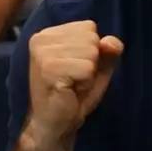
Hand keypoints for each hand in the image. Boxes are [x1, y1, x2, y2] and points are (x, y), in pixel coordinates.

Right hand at [26, 21, 122, 141]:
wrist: (55, 124)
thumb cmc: (74, 95)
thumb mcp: (97, 67)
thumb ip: (108, 50)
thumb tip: (110, 42)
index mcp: (48, 33)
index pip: (88, 26)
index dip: (91, 50)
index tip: (74, 68)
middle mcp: (41, 38)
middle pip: (91, 38)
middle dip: (90, 62)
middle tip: (73, 79)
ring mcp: (42, 53)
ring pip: (90, 53)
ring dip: (88, 74)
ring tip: (71, 85)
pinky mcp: (48, 69)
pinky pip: (86, 68)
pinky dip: (85, 83)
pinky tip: (70, 91)